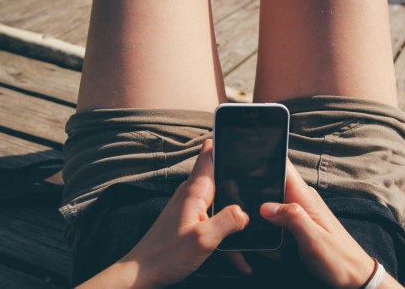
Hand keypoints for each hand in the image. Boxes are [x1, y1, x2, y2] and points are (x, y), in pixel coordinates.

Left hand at [78, 140, 248, 288]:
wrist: (141, 273)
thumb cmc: (166, 256)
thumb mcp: (203, 239)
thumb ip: (227, 221)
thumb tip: (245, 211)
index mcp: (195, 192)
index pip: (208, 154)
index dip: (223, 140)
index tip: (239, 132)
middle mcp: (192, 195)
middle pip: (219, 174)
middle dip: (240, 174)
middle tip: (262, 174)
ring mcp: (190, 208)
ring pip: (221, 200)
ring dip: (237, 208)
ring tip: (259, 216)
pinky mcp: (190, 223)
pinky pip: (214, 222)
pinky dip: (228, 236)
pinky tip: (241, 259)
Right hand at [260, 161, 402, 288]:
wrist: (354, 274)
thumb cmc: (338, 258)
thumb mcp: (313, 239)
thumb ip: (292, 218)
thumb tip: (266, 206)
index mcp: (305, 197)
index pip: (284, 167)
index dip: (266, 162)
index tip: (247, 169)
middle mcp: (303, 199)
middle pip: (273, 183)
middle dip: (257, 194)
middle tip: (253, 215)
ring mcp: (301, 209)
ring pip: (272, 201)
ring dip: (263, 214)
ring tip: (267, 233)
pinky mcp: (299, 221)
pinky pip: (278, 216)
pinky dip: (271, 226)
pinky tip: (273, 240)